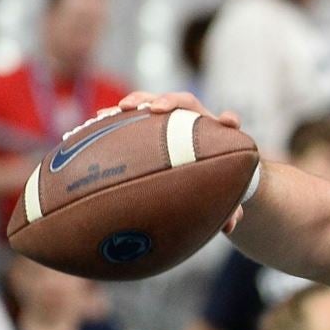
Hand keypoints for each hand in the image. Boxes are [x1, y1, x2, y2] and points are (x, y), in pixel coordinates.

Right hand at [116, 91, 244, 231]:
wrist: (205, 168)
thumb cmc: (217, 181)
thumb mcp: (224, 195)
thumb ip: (231, 209)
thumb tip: (229, 227)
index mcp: (219, 135)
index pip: (228, 121)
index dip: (229, 120)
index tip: (227, 121)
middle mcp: (196, 121)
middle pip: (186, 103)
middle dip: (171, 102)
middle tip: (155, 108)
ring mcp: (173, 119)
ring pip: (156, 103)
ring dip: (139, 102)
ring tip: (118, 109)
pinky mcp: (152, 123)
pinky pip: (135, 115)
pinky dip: (118, 116)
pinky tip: (98, 120)